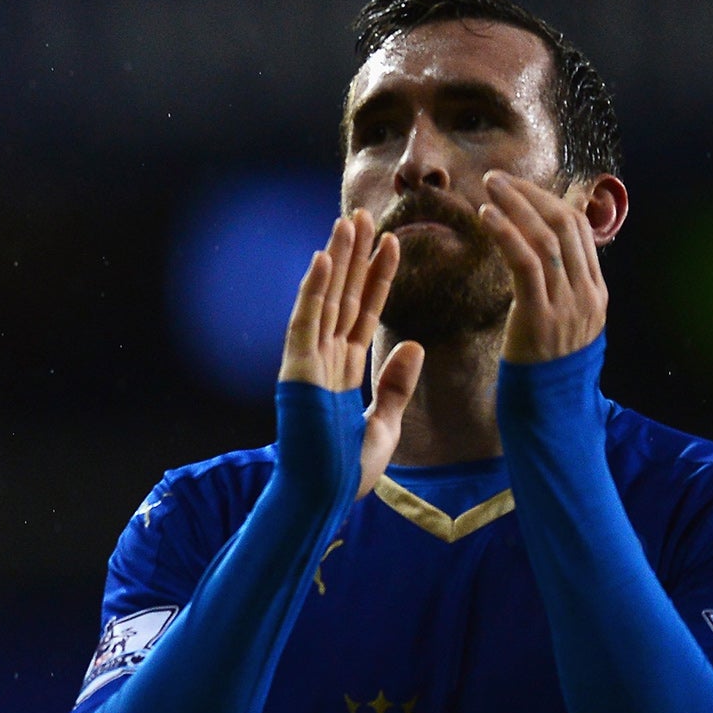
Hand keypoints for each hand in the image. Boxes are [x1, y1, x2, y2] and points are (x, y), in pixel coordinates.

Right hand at [280, 211, 424, 500]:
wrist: (322, 498)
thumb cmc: (345, 469)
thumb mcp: (385, 422)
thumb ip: (396, 384)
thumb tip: (415, 345)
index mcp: (344, 368)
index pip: (365, 310)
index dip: (377, 276)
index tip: (391, 242)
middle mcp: (324, 357)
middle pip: (343, 295)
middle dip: (354, 255)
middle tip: (363, 214)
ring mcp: (308, 361)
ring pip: (326, 299)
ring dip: (336, 259)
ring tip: (348, 221)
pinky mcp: (297, 371)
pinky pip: (306, 322)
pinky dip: (312, 290)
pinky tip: (323, 258)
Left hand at [478, 170, 607, 362]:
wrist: (549, 411)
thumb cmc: (545, 367)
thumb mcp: (563, 324)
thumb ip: (558, 290)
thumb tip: (539, 256)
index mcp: (596, 292)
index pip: (579, 230)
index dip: (548, 201)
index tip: (519, 187)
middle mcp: (587, 294)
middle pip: (566, 225)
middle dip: (531, 195)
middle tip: (497, 178)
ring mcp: (568, 305)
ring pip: (546, 238)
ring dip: (516, 205)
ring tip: (488, 186)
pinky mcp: (541, 316)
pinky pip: (525, 263)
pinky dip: (506, 233)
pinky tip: (487, 216)